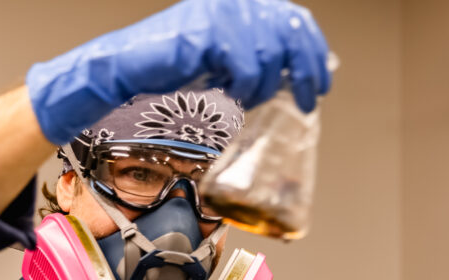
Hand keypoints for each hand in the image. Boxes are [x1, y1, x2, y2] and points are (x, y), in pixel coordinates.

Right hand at [27, 0, 330, 143]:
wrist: (127, 69)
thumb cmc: (170, 66)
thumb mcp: (222, 59)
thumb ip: (255, 56)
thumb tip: (290, 73)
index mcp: (241, 3)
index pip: (294, 19)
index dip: (314, 53)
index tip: (320, 83)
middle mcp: (236, 1)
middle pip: (290, 35)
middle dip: (304, 73)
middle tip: (306, 101)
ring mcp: (223, 12)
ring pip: (268, 58)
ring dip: (259, 89)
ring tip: (239, 98)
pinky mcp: (209, 31)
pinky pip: (244, 68)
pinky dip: (240, 89)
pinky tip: (224, 92)